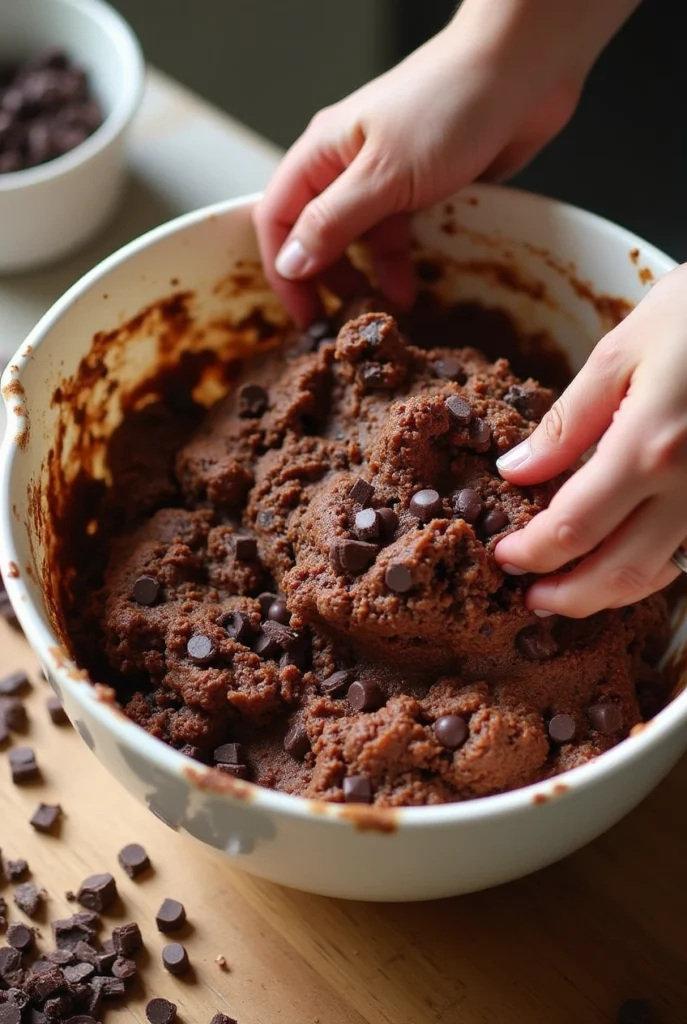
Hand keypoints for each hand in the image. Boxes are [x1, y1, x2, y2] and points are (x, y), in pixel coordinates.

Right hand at [253, 0, 613, 327]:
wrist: (524, 70)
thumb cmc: (449, 105)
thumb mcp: (382, 174)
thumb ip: (333, 223)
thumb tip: (290, 264)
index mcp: (322, 153)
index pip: (277, 219)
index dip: (283, 272)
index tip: (303, 317)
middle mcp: (347, 166)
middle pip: (315, 235)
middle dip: (324, 281)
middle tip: (340, 325)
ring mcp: (386, 177)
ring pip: (358, 241)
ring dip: (363, 279)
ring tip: (377, 314)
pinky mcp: (423, 188)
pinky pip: (400, 237)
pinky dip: (400, 266)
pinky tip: (409, 292)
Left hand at [494, 264, 686, 616]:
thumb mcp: (621, 352)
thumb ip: (566, 422)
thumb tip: (517, 471)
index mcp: (648, 449)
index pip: (572, 528)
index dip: (531, 553)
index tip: (503, 557)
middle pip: (618, 574)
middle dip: (566, 597)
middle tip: (529, 599)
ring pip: (659, 576)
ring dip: (606, 594)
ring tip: (568, 592)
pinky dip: (649, 570)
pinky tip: (621, 561)